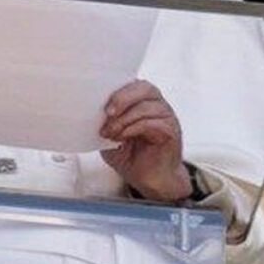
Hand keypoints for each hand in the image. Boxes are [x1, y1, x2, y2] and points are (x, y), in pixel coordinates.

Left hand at [99, 80, 191, 201]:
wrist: (150, 180)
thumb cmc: (132, 157)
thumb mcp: (111, 136)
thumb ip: (106, 122)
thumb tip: (91, 111)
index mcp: (143, 101)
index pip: (134, 83)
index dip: (117, 89)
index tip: (101, 103)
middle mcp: (157, 105)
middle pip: (144, 88)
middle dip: (122, 98)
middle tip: (108, 113)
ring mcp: (166, 116)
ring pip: (146, 106)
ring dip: (124, 119)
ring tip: (112, 133)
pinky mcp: (171, 130)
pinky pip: (152, 122)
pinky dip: (133, 128)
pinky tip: (123, 137)